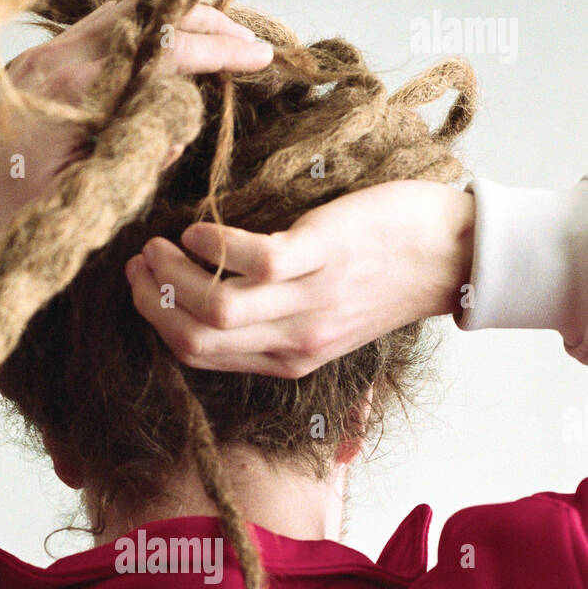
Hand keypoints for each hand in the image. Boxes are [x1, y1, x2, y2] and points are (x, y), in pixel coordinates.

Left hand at [0, 0, 272, 266]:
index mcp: (74, 89)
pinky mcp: (41, 66)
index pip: (163, 51)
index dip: (216, 52)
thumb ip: (134, 155)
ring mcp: (47, 55)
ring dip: (178, 27)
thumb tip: (181, 122)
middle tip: (250, 48)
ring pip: (130, 17)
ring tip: (219, 48)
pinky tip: (170, 60)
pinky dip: (147, 39)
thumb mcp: (79, 198)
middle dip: (207, 27)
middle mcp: (60, 57)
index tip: (256, 58)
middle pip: (151, 17)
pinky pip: (106, 34)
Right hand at [125, 180, 475, 376]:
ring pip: (215, 306)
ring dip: (173, 273)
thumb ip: (272, 321)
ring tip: (161, 243)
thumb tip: (208, 297)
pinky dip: (213, 246)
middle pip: (196, 337)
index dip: (156, 323)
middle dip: (152, 301)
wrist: (449, 257)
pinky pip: (251, 261)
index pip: (200, 355)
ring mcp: (309, 301)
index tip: (139, 286)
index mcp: (288, 359)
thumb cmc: (384, 277)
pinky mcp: (322, 256)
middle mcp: (295, 340)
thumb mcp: (324, 320)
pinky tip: (201, 229)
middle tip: (139, 261)